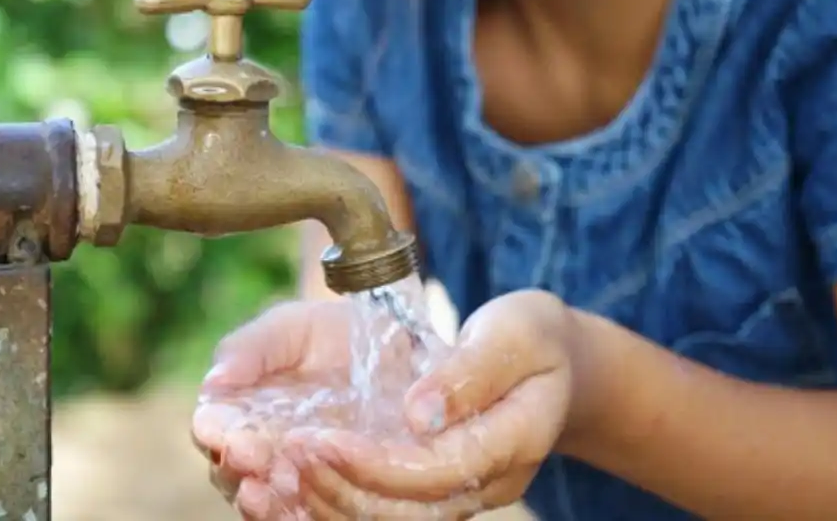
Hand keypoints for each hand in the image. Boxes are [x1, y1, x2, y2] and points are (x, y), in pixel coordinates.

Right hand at [191, 298, 415, 519]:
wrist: (384, 345)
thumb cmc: (324, 333)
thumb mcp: (290, 328)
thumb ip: (252, 348)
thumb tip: (214, 381)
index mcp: (236, 409)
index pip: (213, 429)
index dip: (218, 434)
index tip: (235, 434)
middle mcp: (257, 449)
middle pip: (232, 472)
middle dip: (240, 469)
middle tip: (258, 460)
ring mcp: (292, 474)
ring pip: (266, 501)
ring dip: (268, 501)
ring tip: (277, 489)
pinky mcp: (330, 490)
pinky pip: (307, 514)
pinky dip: (301, 515)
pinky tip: (306, 511)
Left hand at [288, 290, 573, 518]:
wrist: (554, 363)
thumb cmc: (532, 336)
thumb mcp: (513, 333)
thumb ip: (470, 372)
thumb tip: (418, 414)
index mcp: (515, 440)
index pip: (438, 470)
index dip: (375, 464)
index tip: (319, 439)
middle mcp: (491, 481)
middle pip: (410, 511)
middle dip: (341, 489)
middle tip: (288, 454)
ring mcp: (467, 492)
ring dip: (334, 503)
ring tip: (283, 471)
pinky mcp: (443, 489)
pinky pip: (391, 511)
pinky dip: (344, 502)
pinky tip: (302, 483)